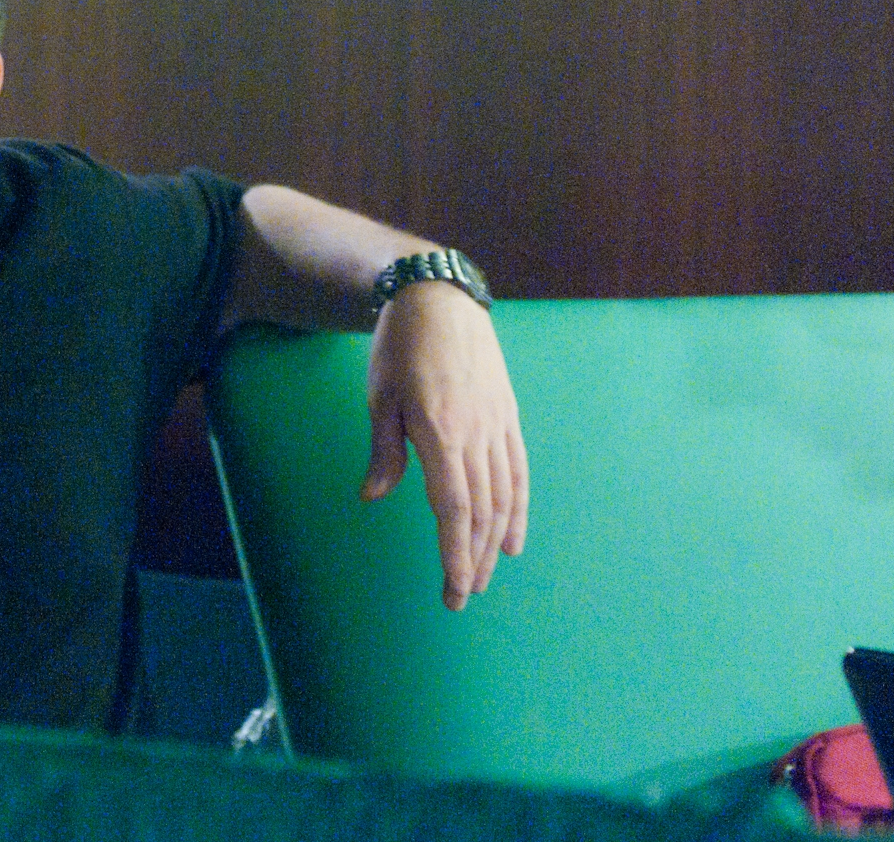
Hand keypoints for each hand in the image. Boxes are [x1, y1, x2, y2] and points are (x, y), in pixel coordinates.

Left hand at [360, 282, 527, 610]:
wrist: (441, 298)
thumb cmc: (400, 346)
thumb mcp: (380, 396)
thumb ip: (385, 451)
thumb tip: (374, 497)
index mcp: (441, 432)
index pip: (454, 509)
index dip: (456, 553)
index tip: (454, 590)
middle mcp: (476, 434)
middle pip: (483, 511)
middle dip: (475, 559)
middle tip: (463, 596)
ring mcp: (497, 425)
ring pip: (504, 496)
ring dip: (497, 542)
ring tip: (485, 575)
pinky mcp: (507, 416)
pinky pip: (518, 471)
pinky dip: (519, 508)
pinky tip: (515, 536)